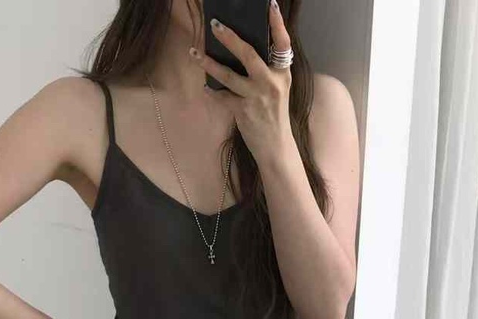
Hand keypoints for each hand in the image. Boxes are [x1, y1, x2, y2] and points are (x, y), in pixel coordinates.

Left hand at [189, 1, 293, 162]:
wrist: (276, 146)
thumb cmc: (274, 115)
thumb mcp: (277, 89)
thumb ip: (266, 70)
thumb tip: (241, 51)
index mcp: (282, 74)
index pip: (283, 43)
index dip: (277, 23)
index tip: (270, 5)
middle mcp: (270, 83)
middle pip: (248, 54)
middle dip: (229, 38)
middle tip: (215, 25)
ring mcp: (256, 97)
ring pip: (228, 75)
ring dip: (208, 63)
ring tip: (194, 53)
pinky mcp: (243, 111)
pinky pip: (221, 96)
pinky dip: (212, 91)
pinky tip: (204, 86)